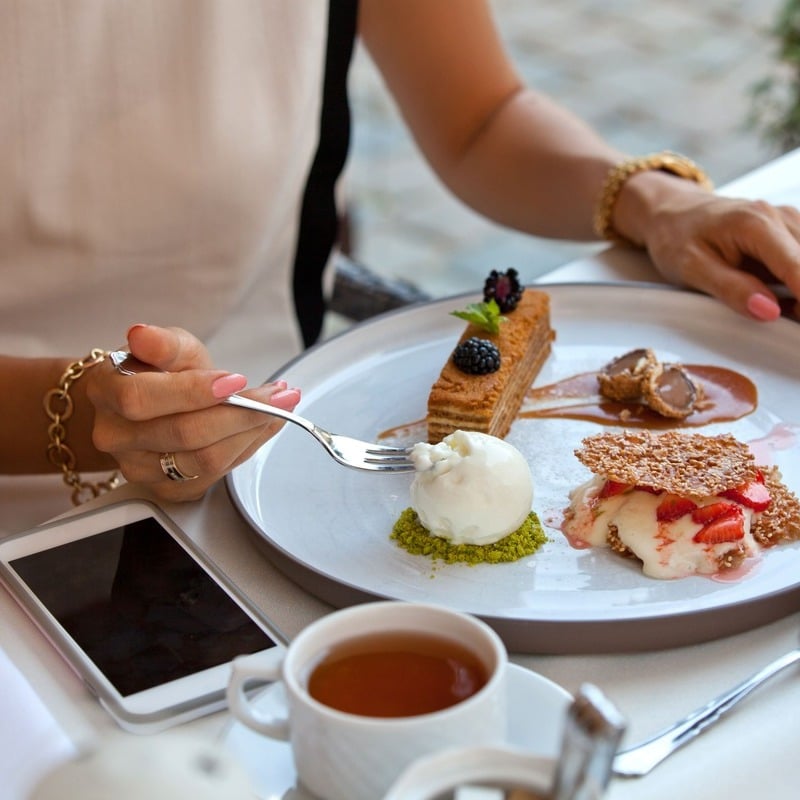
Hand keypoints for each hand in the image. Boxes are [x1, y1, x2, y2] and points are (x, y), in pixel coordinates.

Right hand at [86, 324, 300, 500]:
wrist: (145, 406)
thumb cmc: (157, 373)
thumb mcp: (168, 347)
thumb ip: (162, 343)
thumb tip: (144, 334)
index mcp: (106, 390)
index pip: (142, 398)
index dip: (193, 391)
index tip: (236, 380)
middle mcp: (116, 436)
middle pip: (184, 434)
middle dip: (241, 412)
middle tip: (278, 395)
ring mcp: (139, 467)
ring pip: (204, 460)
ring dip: (251, 432)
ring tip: (278, 407)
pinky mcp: (167, 488)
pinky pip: (215, 475)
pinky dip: (247, 448)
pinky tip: (263, 426)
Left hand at [633, 188, 799, 320]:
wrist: (671, 214)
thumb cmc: (675, 237)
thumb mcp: (691, 268)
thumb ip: (731, 289)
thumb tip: (769, 311)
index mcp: (756, 223)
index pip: (797, 266)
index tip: (799, 321)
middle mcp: (779, 217)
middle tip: (783, 320)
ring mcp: (787, 222)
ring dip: (799, 292)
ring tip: (776, 308)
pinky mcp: (788, 232)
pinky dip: (796, 281)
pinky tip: (777, 295)